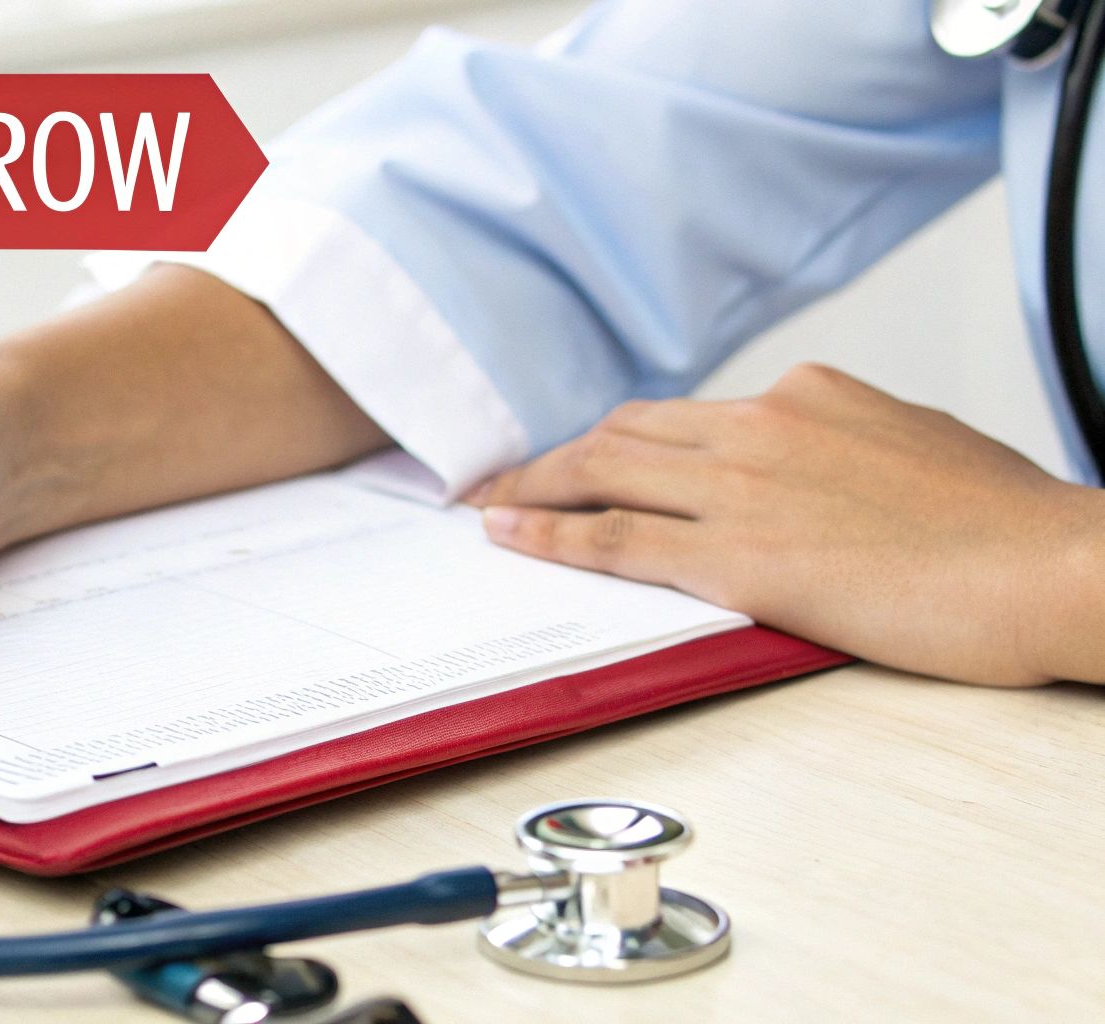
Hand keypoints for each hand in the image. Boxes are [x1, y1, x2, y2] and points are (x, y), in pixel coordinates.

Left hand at [475, 363, 1102, 685]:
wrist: (1048, 566)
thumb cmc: (1006, 525)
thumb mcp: (917, 448)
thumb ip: (843, 449)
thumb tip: (814, 468)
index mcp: (806, 396)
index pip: (683, 416)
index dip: (619, 440)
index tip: (583, 455)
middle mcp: (763, 426)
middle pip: (624, 433)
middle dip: (555, 459)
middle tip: (504, 480)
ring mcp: (745, 487)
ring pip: (604, 474)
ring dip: (532, 490)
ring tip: (483, 506)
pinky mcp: (739, 554)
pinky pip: (617, 538)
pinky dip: (552, 534)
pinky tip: (509, 536)